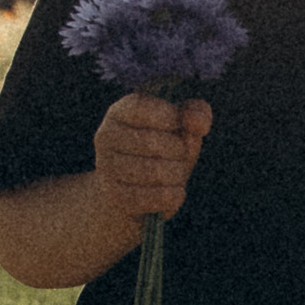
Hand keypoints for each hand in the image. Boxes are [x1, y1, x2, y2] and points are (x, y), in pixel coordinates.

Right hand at [94, 93, 211, 222]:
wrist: (134, 193)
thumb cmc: (163, 152)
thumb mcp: (182, 128)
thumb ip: (196, 114)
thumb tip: (197, 122)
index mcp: (120, 112)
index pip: (141, 107)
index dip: (169, 116)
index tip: (178, 125)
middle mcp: (106, 136)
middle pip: (156, 142)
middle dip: (180, 152)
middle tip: (179, 156)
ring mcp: (107, 167)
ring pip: (159, 172)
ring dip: (179, 175)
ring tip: (174, 175)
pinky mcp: (116, 197)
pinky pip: (160, 197)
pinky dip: (175, 195)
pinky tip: (172, 192)